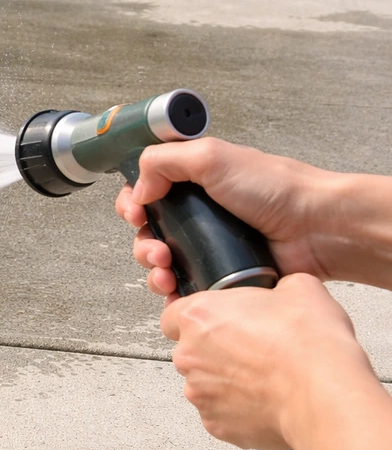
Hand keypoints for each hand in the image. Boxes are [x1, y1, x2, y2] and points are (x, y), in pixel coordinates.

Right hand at [114, 138, 334, 299]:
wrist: (317, 229)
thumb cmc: (277, 189)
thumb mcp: (213, 157)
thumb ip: (164, 161)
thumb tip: (138, 189)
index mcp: (194, 181)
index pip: (146, 190)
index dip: (133, 203)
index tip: (136, 212)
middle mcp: (199, 213)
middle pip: (149, 230)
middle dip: (143, 243)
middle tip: (157, 249)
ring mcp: (208, 245)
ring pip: (161, 262)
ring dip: (152, 269)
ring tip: (165, 271)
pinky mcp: (219, 274)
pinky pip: (184, 287)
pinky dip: (172, 293)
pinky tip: (175, 291)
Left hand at [160, 274, 370, 449]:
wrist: (324, 394)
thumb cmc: (307, 345)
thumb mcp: (299, 289)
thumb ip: (275, 289)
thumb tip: (282, 294)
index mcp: (198, 317)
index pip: (174, 316)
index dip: (197, 319)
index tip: (218, 322)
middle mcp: (188, 356)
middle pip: (192, 351)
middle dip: (217, 351)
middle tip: (254, 350)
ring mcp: (200, 393)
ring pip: (206, 384)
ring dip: (228, 381)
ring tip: (266, 378)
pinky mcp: (216, 425)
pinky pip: (221, 413)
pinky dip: (239, 409)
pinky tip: (267, 400)